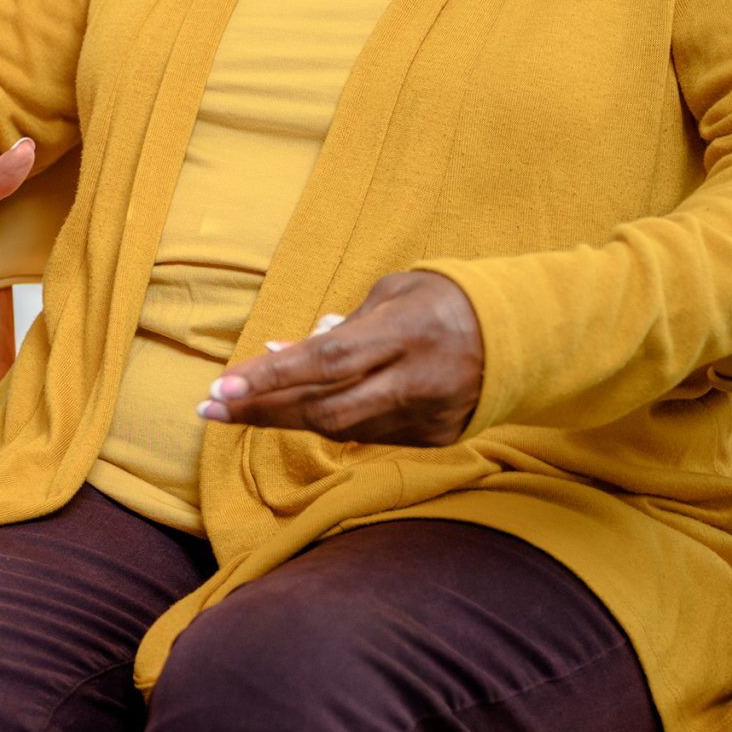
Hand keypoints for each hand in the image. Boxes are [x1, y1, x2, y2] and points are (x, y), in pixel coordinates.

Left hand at [198, 269, 483, 445]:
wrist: (522, 336)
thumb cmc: (443, 299)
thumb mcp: (392, 294)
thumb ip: (339, 328)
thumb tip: (280, 352)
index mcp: (405, 334)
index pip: (326, 362)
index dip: (270, 379)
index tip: (220, 389)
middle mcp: (416, 381)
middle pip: (325, 407)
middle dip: (261, 410)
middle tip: (209, 408)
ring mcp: (427, 416)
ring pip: (340, 428)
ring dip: (285, 418)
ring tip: (238, 408)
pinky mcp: (434, 438)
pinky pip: (367, 433)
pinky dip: (328, 420)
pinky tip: (294, 409)